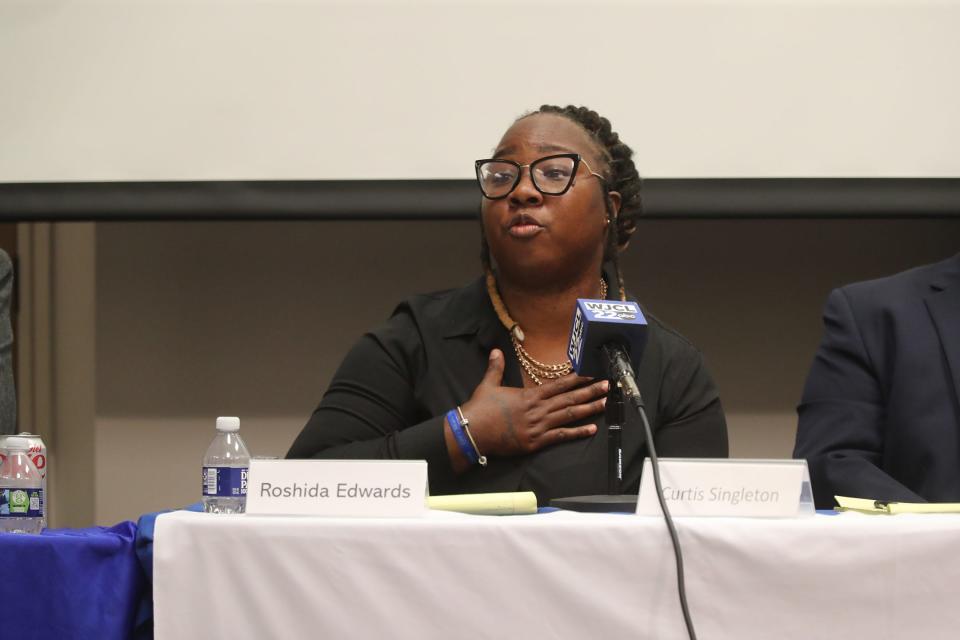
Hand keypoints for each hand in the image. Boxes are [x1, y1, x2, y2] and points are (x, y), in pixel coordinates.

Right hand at [457, 348, 607, 458]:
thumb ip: (496, 368)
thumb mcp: (488, 384)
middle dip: (590, 391)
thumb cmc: (480, 409)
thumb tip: (496, 350)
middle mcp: (538, 409)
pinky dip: (578, 432)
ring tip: (605, 403)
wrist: (473, 432)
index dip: (576, 378)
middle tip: (607, 386)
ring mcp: (539, 426)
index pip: (558, 385)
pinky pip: (561, 436)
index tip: (590, 373)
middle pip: (569, 399)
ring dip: (589, 409)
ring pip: (569, 416)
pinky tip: (592, 428)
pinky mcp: (536, 441)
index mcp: (529, 395)